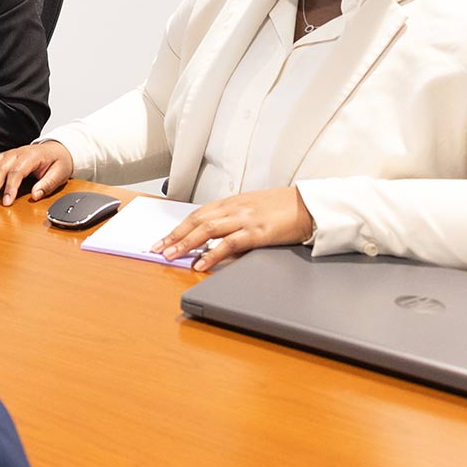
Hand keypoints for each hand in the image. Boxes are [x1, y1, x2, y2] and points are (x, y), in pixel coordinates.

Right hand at [0, 141, 72, 207]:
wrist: (55, 149)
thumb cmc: (57, 162)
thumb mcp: (60, 173)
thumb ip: (48, 184)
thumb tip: (35, 195)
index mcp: (31, 156)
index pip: (17, 171)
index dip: (10, 188)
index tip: (6, 202)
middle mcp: (16, 153)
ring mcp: (7, 154)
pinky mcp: (1, 158)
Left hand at [152, 187, 314, 272]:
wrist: (309, 205)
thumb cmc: (282, 208)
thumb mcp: (252, 209)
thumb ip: (232, 220)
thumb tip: (214, 239)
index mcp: (231, 202)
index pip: (196, 214)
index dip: (177, 227)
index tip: (162, 239)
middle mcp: (233, 208)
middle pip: (196, 221)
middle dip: (174, 236)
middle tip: (157, 249)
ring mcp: (244, 219)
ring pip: (206, 230)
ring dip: (185, 244)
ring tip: (171, 256)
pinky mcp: (257, 232)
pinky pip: (229, 244)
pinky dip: (212, 254)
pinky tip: (201, 264)